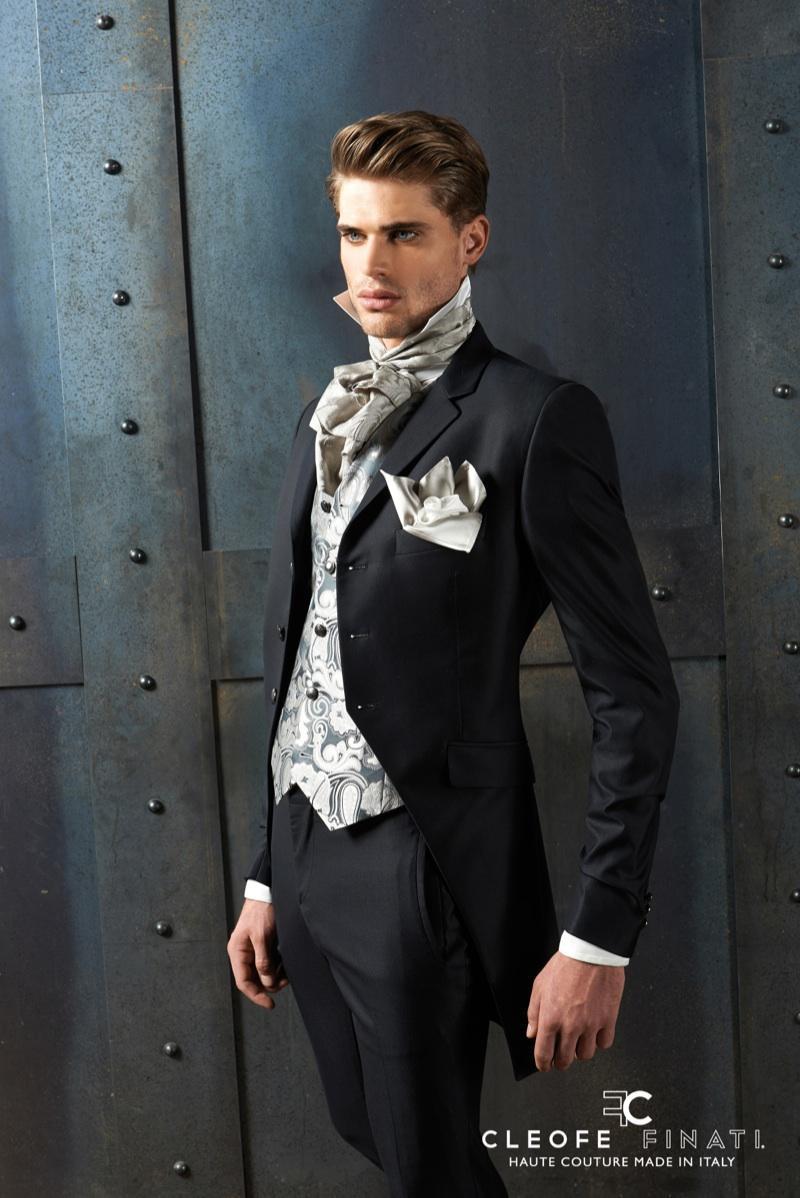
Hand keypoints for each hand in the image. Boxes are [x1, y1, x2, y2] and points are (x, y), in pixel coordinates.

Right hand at [227, 898, 289, 1009]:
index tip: (270, 1003)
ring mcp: (252, 950)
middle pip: (253, 979)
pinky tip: (285, 966)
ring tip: (287, 974)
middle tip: (284, 983)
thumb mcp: (262, 936)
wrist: (267, 892)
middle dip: (268, 985)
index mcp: (237, 952)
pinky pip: (268, 963)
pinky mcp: (262, 946)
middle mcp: (243, 953)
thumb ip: (262, 959)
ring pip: (262, 973)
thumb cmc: (261, 911)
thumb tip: (266, 982)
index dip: (256, 995)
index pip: (243, 982)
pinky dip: (276, 968)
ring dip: (274, 977)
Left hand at [526, 950, 624, 1070]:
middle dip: (560, 1061)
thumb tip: (532, 1031)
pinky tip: (594, 1032)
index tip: (544, 1065)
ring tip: (578, 1039)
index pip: (543, 1054)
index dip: (542, 1064)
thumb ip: (534, 1012)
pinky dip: (599, 1042)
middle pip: (565, 1060)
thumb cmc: (566, 964)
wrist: (591, 952)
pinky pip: (604, 1044)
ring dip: (580, 1051)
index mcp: (550, 1018)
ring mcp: (590, 1025)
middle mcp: (570, 1026)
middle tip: (561, 1054)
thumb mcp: (540, 985)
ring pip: (585, 1055)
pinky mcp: (608, 1020)